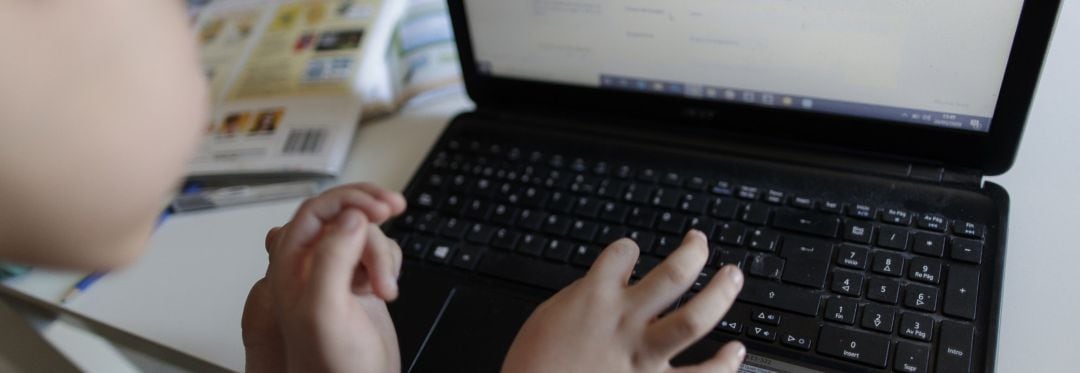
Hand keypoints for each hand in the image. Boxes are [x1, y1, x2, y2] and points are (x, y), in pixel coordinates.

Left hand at [241, 183, 406, 372]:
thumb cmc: (332, 366)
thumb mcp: (325, 310)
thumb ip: (332, 259)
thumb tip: (350, 218)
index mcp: (292, 265)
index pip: (316, 210)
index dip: (349, 199)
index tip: (379, 206)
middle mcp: (312, 266)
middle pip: (345, 217)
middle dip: (372, 217)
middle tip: (395, 208)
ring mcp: (338, 275)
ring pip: (366, 234)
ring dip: (383, 255)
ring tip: (384, 288)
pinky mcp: (361, 285)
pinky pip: (379, 253)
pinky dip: (390, 265)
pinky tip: (386, 289)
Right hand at [502, 230, 745, 372]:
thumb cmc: (532, 367)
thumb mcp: (548, 319)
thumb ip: (580, 300)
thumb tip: (601, 286)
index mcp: (592, 298)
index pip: (623, 253)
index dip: (629, 248)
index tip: (633, 251)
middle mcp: (624, 322)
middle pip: (673, 275)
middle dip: (694, 253)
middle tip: (701, 244)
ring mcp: (642, 356)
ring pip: (694, 320)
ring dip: (720, 294)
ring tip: (731, 277)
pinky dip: (723, 364)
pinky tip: (735, 351)